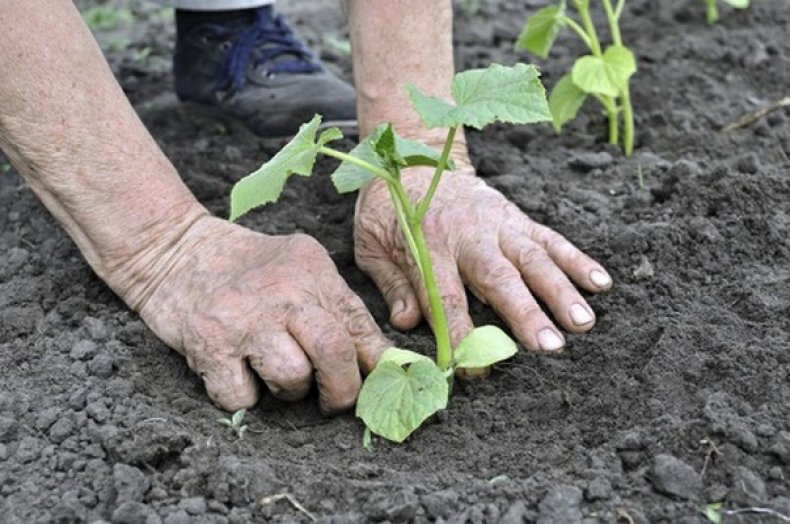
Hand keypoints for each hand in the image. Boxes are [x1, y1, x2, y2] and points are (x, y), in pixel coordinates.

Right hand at [136, 216, 388, 412]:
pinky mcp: (209, 345)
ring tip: (274, 371)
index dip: (375, 362)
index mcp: (312, 271)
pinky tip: (237, 373)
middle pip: (333, 352)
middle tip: (334, 399)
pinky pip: (243, 398)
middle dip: (342, 389)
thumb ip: (337, 308)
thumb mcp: (300, 270)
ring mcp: (244, 319)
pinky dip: (244, 397)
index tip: (378, 383)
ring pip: (292, 378)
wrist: (175, 252)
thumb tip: (382, 362)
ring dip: (289, 390)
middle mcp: (282, 292)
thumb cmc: (248, 271)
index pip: (358, 323)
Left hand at [354, 165, 611, 359]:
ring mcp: (498, 224)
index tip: (472, 369)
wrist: (413, 158)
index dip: (459, 335)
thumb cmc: (389, 210)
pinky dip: (577, 260)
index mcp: (428, 245)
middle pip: (500, 278)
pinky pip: (551, 239)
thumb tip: (407, 323)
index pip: (446, 296)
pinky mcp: (517, 217)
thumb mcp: (372, 245)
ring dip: (560, 291)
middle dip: (526, 314)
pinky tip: (601, 283)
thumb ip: (392, 284)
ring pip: (534, 259)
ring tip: (583, 323)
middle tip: (550, 347)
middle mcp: (469, 234)